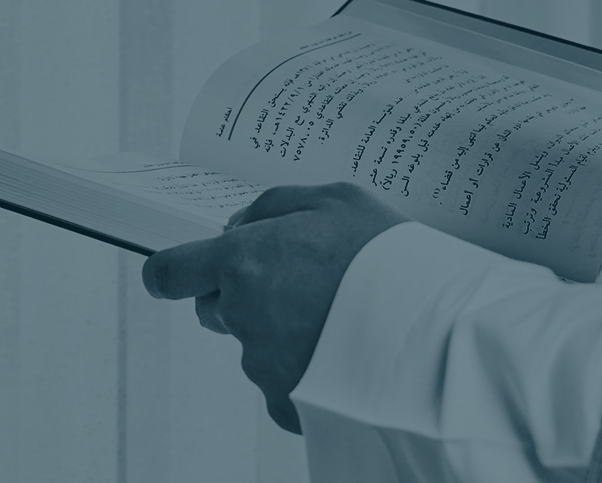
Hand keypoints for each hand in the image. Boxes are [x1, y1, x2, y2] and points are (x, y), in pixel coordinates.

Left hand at [141, 182, 408, 433]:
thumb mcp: (334, 199)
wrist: (431, 330)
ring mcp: (264, 365)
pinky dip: (303, 366)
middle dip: (240, 294)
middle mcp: (243, 316)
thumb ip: (272, 206)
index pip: (169, 272)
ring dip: (277, 329)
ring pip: (251, 344)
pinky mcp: (290, 402)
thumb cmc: (387, 258)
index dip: (173, 271)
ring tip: (334, 313)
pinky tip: (341, 347)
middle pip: (213, 308)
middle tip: (296, 281)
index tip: (182, 272)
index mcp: (244, 262)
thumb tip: (238, 225)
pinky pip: (282, 381)